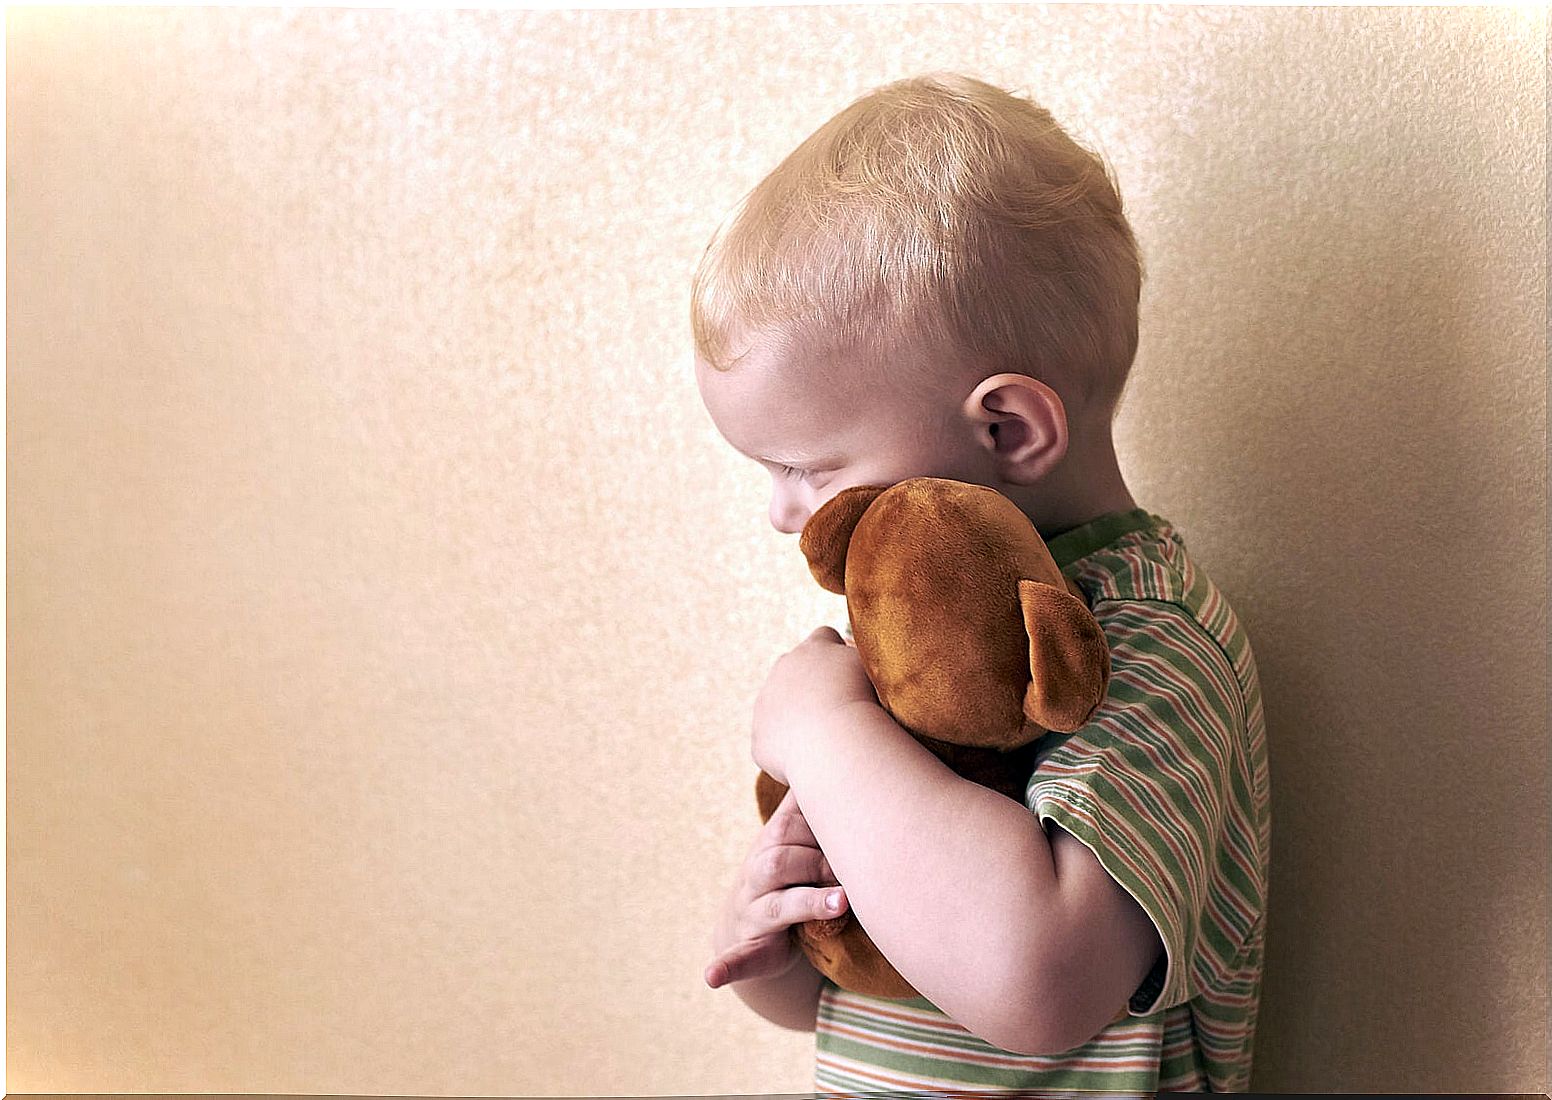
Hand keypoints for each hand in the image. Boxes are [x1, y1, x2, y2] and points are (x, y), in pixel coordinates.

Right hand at [705, 786, 847, 988]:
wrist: (746, 930)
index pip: (793, 823)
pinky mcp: (749, 950)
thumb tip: (851, 751)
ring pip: (777, 905)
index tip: (857, 820)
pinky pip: (735, 959)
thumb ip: (817, 805)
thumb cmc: (790, 876)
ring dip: (808, 902)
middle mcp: (759, 874)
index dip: (822, 824)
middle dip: (819, 864)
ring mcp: (753, 912)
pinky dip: (725, 967)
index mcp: (774, 843)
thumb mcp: (801, 840)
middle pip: (782, 858)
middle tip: (857, 875)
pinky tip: (712, 977)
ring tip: (842, 903)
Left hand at [752, 625, 878, 785]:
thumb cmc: (864, 704)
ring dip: (794, 715)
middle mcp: (784, 668)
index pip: (824, 637)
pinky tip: (811, 758)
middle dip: (809, 683)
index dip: (836, 653)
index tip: (848, 674)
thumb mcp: (871, 668)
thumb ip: (859, 657)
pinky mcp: (760, 736)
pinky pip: (773, 741)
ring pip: (778, 704)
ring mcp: (766, 701)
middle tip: (834, 706)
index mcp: (814, 648)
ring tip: (823, 736)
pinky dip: (788, 748)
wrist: (836, 742)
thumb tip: (851, 655)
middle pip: (794, 667)